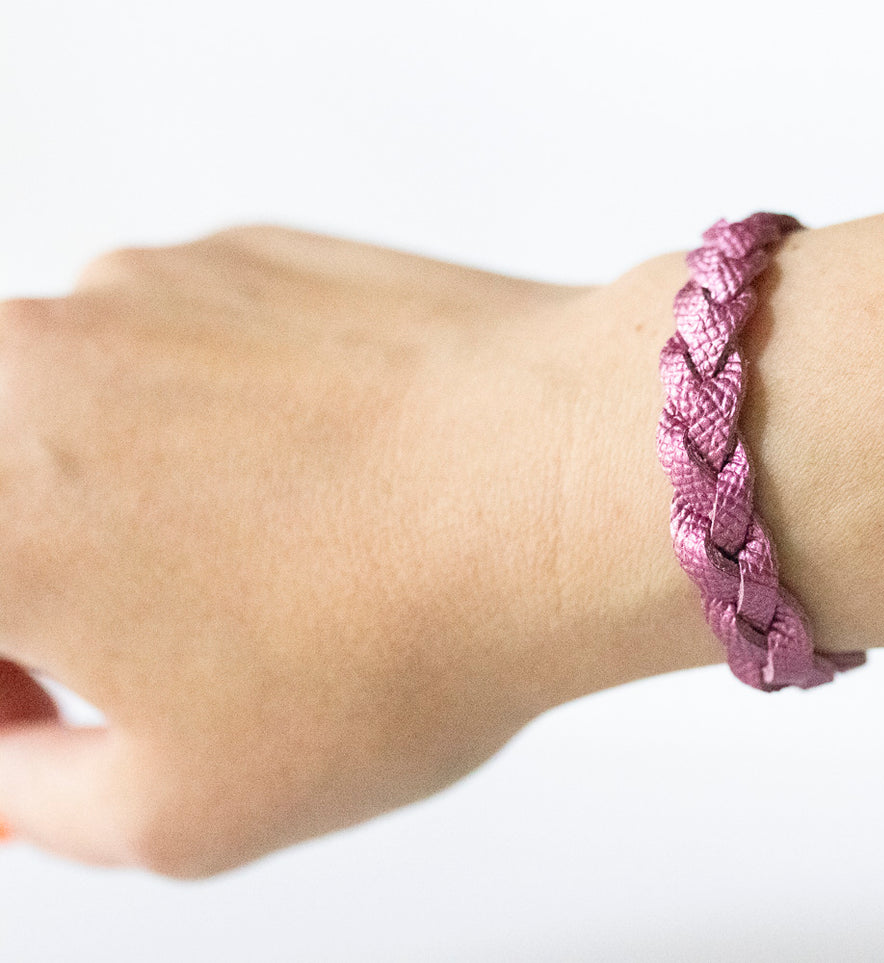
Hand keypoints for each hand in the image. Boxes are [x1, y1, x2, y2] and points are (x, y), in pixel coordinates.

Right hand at [0, 226, 713, 877]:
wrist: (567, 482)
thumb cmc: (404, 632)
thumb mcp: (180, 811)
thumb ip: (31, 792)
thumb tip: (11, 759)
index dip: (2, 678)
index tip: (40, 707)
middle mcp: (24, 372)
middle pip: (1, 496)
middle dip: (38, 584)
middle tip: (143, 650)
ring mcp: (134, 291)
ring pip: (75, 417)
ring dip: (127, 497)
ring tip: (271, 564)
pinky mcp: (235, 256)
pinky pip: (177, 351)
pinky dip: (214, 421)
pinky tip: (323, 481)